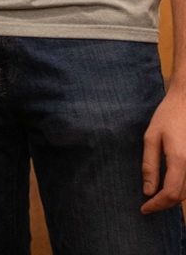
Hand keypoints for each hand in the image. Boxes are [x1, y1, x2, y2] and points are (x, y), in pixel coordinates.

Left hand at [141, 81, 185, 212]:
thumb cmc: (167, 116)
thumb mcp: (151, 137)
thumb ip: (150, 165)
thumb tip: (147, 191)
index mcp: (180, 160)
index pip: (170, 194)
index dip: (157, 205)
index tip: (143, 209)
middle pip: (181, 196)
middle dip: (164, 203)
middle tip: (147, 204)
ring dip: (173, 198)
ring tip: (155, 197)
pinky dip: (181, 188)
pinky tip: (168, 185)